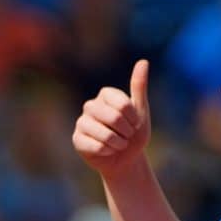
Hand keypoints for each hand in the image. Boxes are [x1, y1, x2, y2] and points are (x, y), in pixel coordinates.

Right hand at [73, 59, 151, 177]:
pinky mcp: (77, 139)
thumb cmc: (134, 134)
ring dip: (118, 143)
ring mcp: (82, 122)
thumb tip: (143, 61)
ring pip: (104, 134)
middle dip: (126, 132)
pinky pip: (95, 146)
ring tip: (119, 144)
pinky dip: (108, 152)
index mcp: (105, 95)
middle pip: (113, 117)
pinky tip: (108, 151)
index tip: (135, 124)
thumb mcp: (141, 112)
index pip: (123, 104)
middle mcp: (91, 106)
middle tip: (127, 136)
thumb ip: (139, 87)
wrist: (126, 159)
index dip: (133, 118)